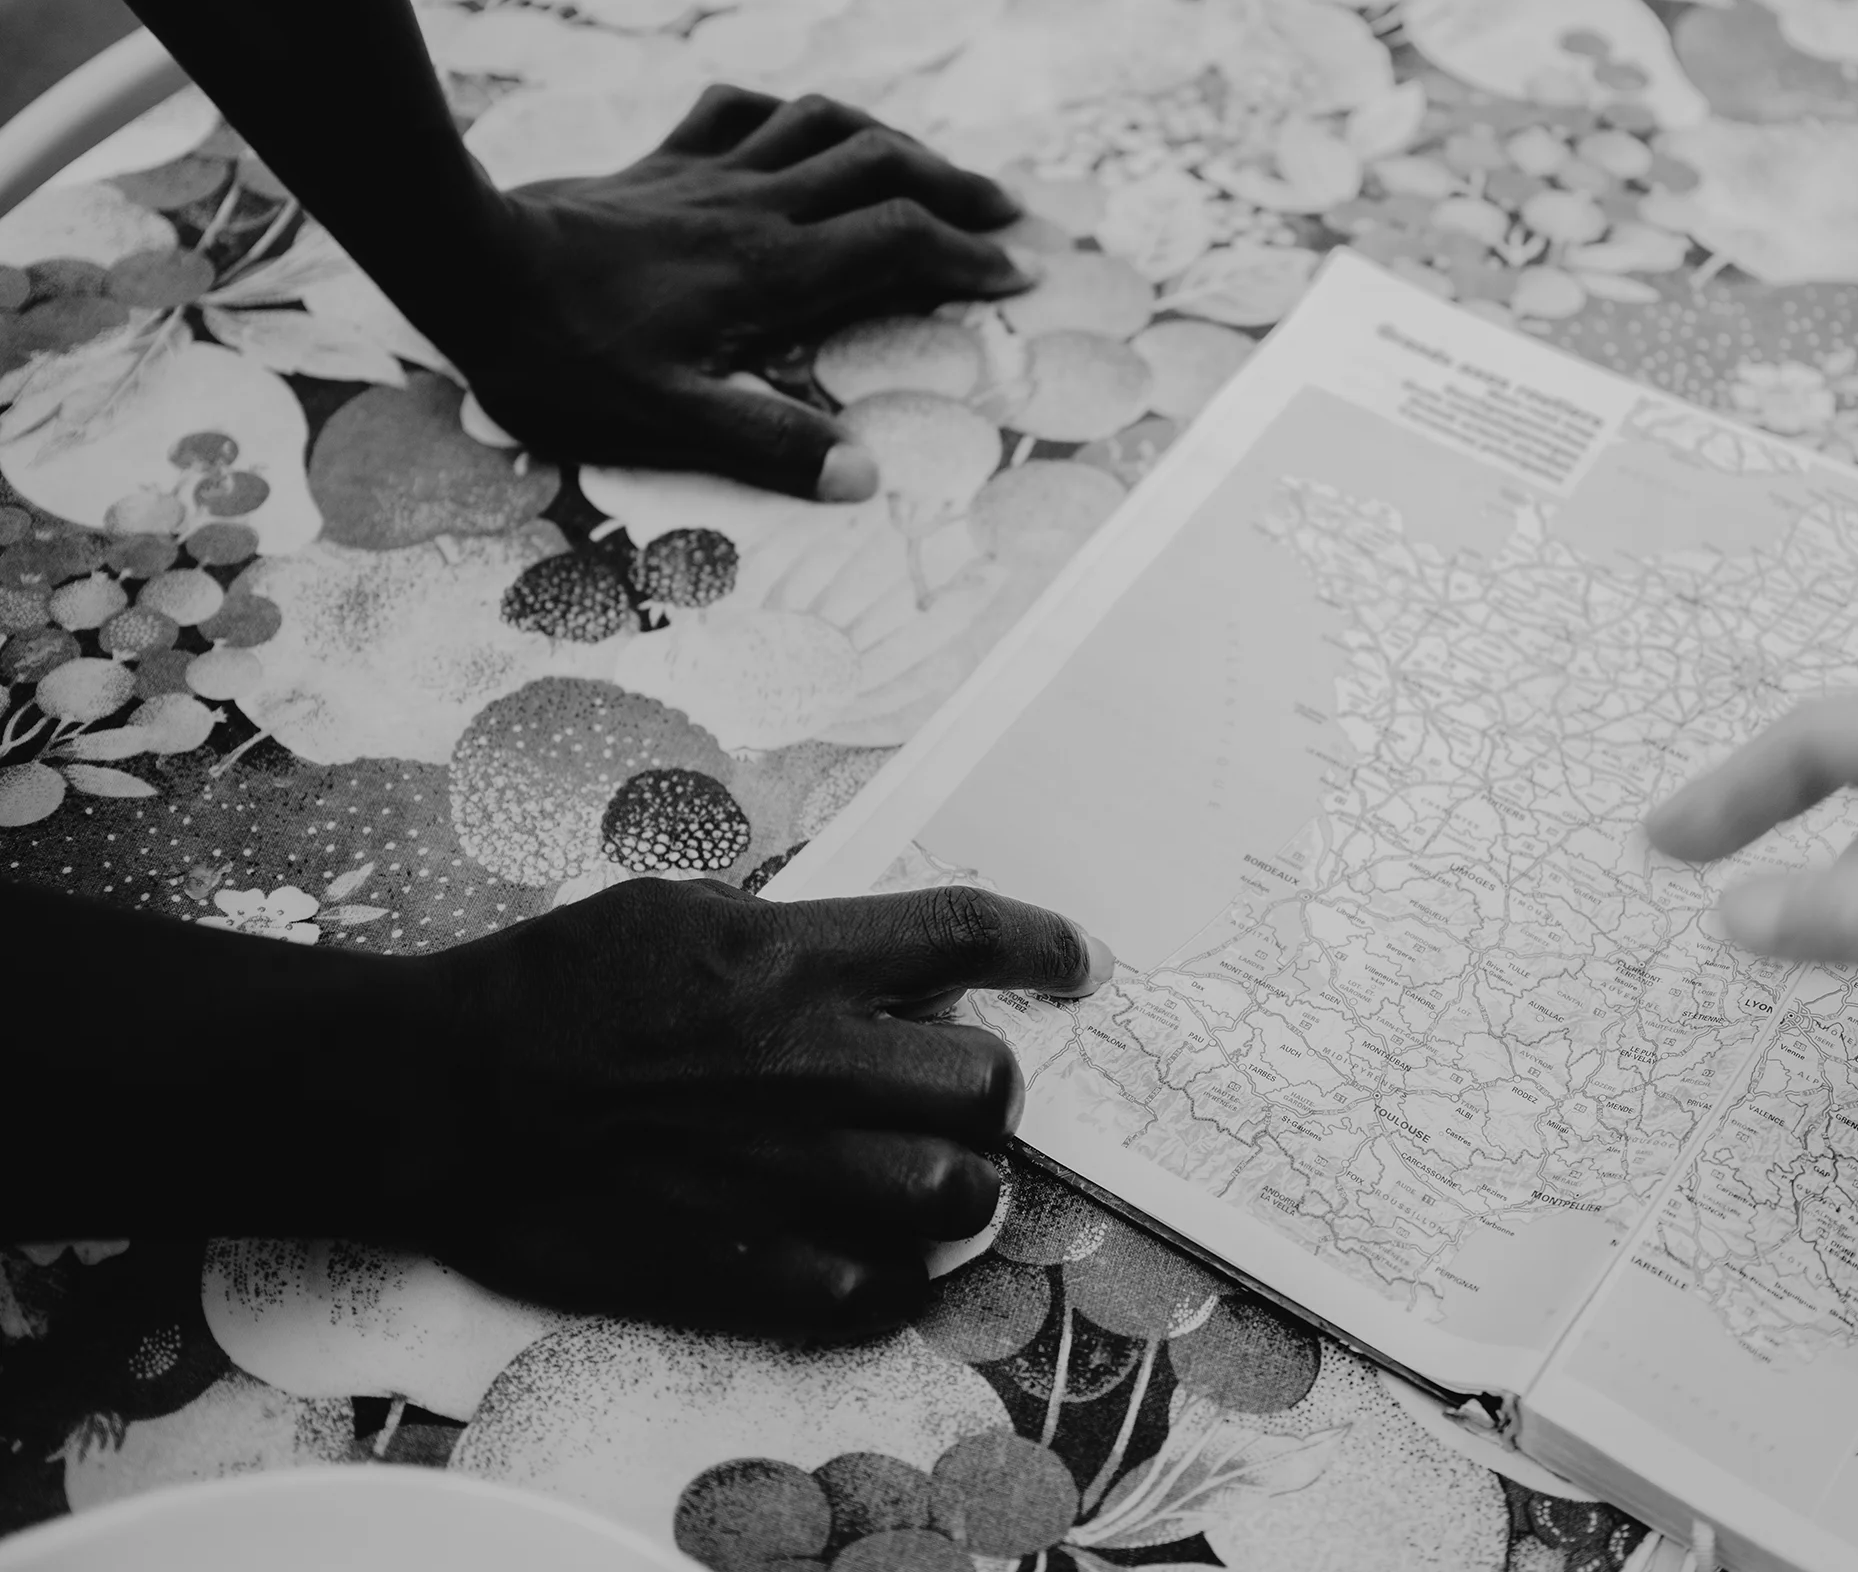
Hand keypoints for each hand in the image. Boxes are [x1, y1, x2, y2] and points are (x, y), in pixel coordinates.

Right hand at [412, 877, 1110, 1338]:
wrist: (440, 1096)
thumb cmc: (551, 988)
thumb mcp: (680, 909)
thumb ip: (797, 933)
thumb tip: (891, 965)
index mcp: (787, 958)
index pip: (962, 934)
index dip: (1042, 944)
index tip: (1077, 961)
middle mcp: (801, 1063)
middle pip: (988, 1081)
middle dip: (995, 1085)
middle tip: (960, 1087)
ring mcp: (777, 1172)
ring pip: (955, 1194)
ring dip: (962, 1183)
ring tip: (927, 1170)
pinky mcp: (741, 1263)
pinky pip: (879, 1289)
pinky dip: (898, 1273)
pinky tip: (871, 1246)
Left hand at [458, 87, 1036, 500]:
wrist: (463, 262)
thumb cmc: (559, 352)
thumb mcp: (664, 421)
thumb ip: (767, 446)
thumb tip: (863, 476)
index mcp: (772, 273)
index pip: (899, 244)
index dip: (967, 258)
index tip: (1018, 277)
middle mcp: (754, 210)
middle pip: (883, 166)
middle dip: (955, 186)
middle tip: (1006, 213)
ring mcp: (707, 175)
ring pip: (825, 124)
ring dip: (891, 137)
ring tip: (929, 165)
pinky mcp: (659, 163)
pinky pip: (742, 111)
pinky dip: (789, 112)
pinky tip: (801, 127)